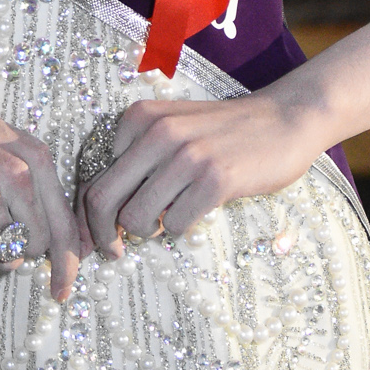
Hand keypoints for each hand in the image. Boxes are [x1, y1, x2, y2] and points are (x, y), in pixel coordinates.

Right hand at [0, 76, 88, 300]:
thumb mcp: (4, 138)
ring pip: (9, 255)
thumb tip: (41, 229)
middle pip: (38, 244)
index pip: (64, 224)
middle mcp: (16, 175)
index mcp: (34, 156)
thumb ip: (29, 176)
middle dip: (23, 249)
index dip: (68, 263)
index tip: (62, 288)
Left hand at [77, 89, 324, 257]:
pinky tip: (196, 212)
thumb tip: (97, 213)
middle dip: (101, 235)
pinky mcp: (215, 179)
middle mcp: (158, 133)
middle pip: (102, 200)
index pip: (92, 175)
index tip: (95, 237)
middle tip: (113, 251)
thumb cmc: (222, 133)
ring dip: (147, 232)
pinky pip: (175, 225)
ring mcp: (187, 156)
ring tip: (165, 221)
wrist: (283, 119)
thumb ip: (136, 159)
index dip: (86, 215)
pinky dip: (180, 229)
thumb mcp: (171, 129)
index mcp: (139, 118)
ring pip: (135, 218)